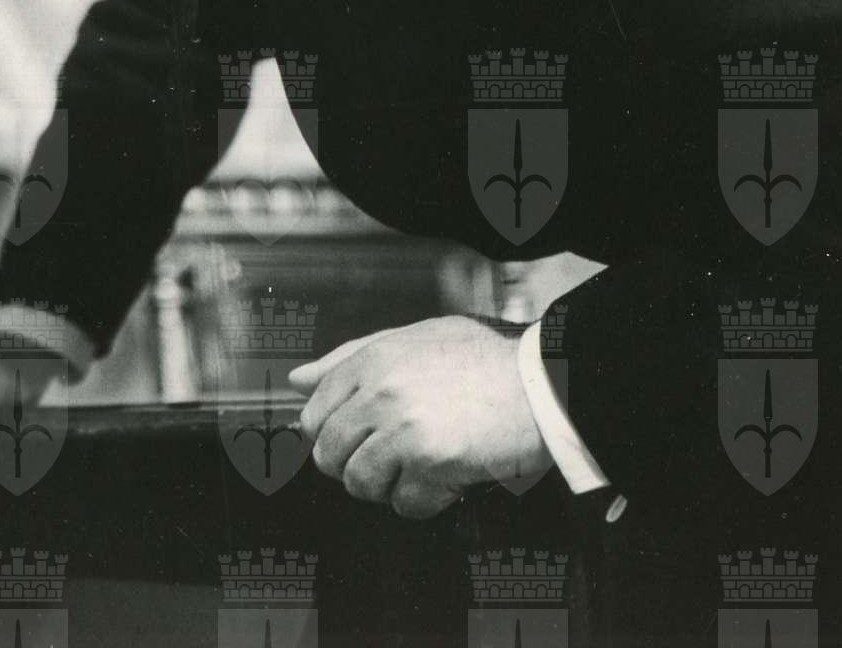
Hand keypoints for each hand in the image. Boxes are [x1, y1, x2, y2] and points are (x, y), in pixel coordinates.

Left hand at [286, 315, 551, 518]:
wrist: (543, 381)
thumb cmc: (484, 359)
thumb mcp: (413, 338)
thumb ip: (350, 357)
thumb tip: (298, 380)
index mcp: (371, 360)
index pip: (314, 414)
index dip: (331, 437)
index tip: (354, 443)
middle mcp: (379, 392)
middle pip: (329, 454)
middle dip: (354, 465)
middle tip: (390, 461)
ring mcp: (403, 428)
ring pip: (360, 483)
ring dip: (388, 486)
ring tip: (419, 469)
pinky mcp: (433, 461)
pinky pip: (405, 503)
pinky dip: (425, 500)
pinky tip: (447, 479)